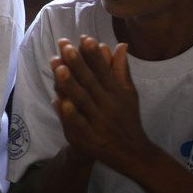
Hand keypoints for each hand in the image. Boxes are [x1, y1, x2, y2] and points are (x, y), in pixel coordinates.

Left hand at [51, 36, 153, 172]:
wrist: (134, 155)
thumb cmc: (127, 118)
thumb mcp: (128, 94)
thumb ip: (121, 70)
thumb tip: (121, 44)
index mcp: (117, 93)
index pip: (104, 70)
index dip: (94, 54)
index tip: (85, 38)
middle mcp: (108, 106)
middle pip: (90, 82)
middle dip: (78, 63)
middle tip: (65, 46)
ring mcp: (99, 123)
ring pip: (82, 101)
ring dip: (70, 84)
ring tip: (58, 67)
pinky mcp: (91, 139)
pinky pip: (79, 125)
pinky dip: (70, 114)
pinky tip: (58, 101)